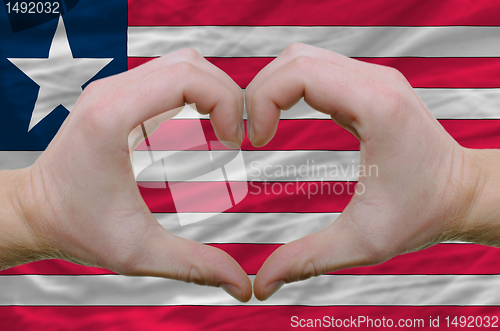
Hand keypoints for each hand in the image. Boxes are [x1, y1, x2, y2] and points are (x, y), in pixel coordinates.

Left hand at [6, 49, 251, 301]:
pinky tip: (204, 123)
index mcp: (114, 116)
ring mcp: (113, 88)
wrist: (35, 211)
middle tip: (236, 137)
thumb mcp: (139, 252)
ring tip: (224, 130)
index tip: (234, 143)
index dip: (227, 104)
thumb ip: (195, 266)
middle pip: (191, 63)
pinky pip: (168, 75)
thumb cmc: (77, 228)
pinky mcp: (118, 95)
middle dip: (227, 95)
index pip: (188, 77)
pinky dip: (196, 92)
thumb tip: (242, 285)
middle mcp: (112, 91)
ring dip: (213, 91)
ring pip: (181, 63)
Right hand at [245, 43, 486, 300]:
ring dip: (273, 87)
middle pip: (294, 59)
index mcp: (376, 107)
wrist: (463, 193)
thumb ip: (306, 260)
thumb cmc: (423, 214)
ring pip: (303, 58)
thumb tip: (261, 284)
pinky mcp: (369, 85)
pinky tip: (283, 117)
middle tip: (251, 134)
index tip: (255, 142)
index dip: (261, 101)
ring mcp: (373, 78)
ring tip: (263, 126)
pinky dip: (290, 87)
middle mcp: (375, 81)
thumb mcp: (362, 242)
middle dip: (258, 92)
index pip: (298, 73)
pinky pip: (318, 69)